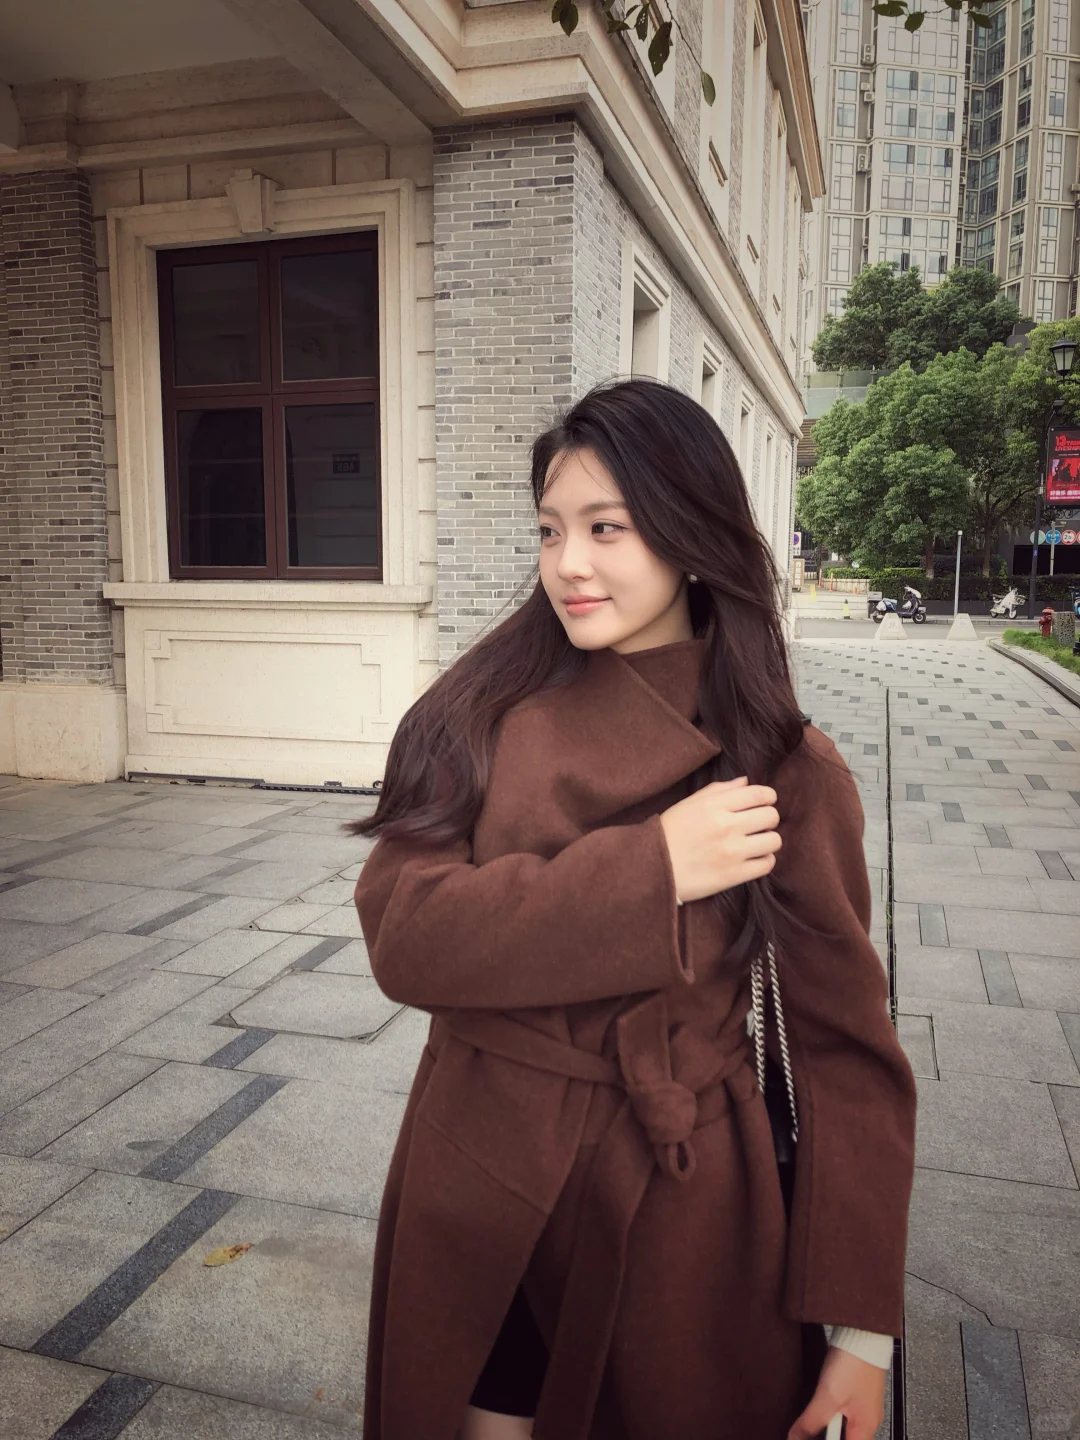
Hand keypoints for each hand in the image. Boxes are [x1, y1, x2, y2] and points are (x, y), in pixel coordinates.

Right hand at [658, 776, 780, 902]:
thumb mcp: (688, 803)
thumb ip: (719, 790)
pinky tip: (753, 858)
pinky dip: (764, 860)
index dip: (768, 797)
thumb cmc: (669, 833)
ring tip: (756, 843)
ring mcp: (732, 852)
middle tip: (758, 824)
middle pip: (771, 816)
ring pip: (774, 840)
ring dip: (768, 840)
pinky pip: (767, 864)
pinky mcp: (734, 875)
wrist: (652, 868)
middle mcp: (726, 826)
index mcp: (714, 805)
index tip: (765, 802)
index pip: (759, 794)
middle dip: (768, 818)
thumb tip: (746, 782)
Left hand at [788, 1347, 886, 1439]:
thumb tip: (796, 1439)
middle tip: (805, 1428)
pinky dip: (828, 1410)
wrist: (863, 1333)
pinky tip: (819, 1402)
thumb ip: (811, 1422)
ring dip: (825, 1422)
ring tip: (811, 1414)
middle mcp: (867, 1419)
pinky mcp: (857, 1389)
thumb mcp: (828, 1397)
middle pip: (843, 1438)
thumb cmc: (855, 1363)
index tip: (806, 1438)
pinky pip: (841, 1409)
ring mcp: (863, 1404)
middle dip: (823, 1434)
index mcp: (865, 1429)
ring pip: (841, 1424)